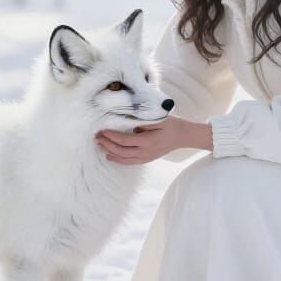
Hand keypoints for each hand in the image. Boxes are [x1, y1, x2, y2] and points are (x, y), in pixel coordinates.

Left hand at [95, 114, 210, 164]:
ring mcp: (146, 157)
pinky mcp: (147, 159)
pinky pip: (130, 162)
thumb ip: (143, 120)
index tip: (103, 130)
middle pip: (121, 151)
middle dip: (107, 144)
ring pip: (124, 159)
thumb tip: (127, 120)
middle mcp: (146, 152)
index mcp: (148, 141)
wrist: (183, 136)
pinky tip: (111, 156)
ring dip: (111, 153)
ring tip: (100, 146)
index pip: (125, 140)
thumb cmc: (171, 124)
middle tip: (98, 137)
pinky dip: (119, 160)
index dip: (112, 136)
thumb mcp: (159, 118)